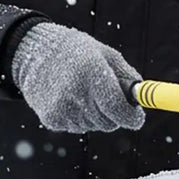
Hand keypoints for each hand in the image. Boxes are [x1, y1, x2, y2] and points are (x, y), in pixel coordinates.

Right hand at [11, 23, 144, 132]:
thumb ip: (127, 76)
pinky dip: (78, 117)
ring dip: (95, 115)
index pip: (118, 108)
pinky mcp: (50, 118)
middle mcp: (75, 92)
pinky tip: (68, 97)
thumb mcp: (105, 54)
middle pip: (109, 122)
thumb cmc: (76, 51)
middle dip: (115, 114)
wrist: (34, 52)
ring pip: (93, 126)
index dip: (132, 117)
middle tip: (108, 98)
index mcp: (92, 72)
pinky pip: (76, 127)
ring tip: (82, 91)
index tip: (136, 117)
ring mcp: (61, 108)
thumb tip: (143, 99)